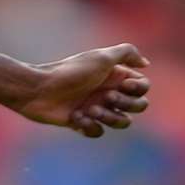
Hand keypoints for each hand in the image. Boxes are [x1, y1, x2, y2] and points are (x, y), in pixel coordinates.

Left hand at [10, 43, 151, 137]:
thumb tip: (146, 63)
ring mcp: (96, 108)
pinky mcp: (82, 122)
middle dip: (125, 104)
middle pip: (138, 106)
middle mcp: (108, 91)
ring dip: (109, 117)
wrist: (39, 90)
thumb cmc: (70, 72)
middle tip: (106, 97)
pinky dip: (89, 126)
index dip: (137, 89)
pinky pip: (98, 131)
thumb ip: (127, 53)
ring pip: (122, 122)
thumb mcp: (101, 57)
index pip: (143, 87)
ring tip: (89, 109)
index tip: (123, 85)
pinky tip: (75, 117)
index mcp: (114, 76)